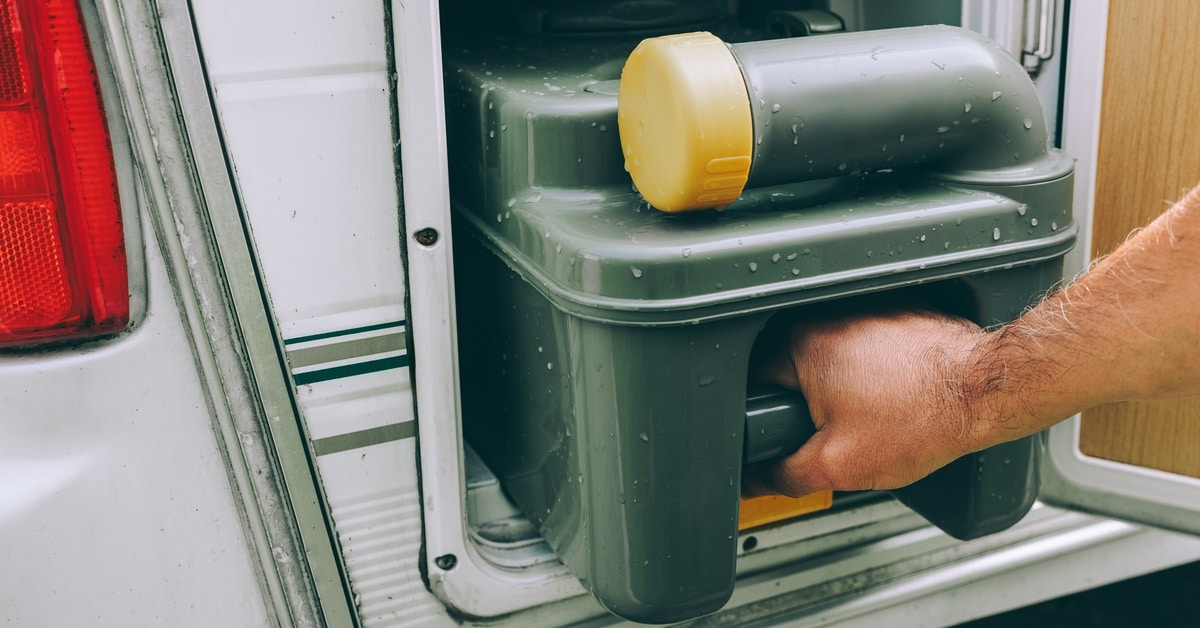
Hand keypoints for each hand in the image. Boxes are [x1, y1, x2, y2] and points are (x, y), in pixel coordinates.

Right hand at [745, 308, 985, 496]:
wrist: (987, 391)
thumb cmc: (924, 417)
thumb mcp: (839, 465)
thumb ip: (785, 474)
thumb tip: (759, 478)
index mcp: (801, 345)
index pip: (754, 382)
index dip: (767, 418)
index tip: (788, 435)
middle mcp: (829, 319)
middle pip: (796, 372)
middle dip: (812, 407)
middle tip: (841, 432)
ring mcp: (865, 313)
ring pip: (836, 362)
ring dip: (848, 391)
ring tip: (878, 416)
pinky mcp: (896, 317)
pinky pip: (870, 351)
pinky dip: (879, 376)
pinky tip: (899, 399)